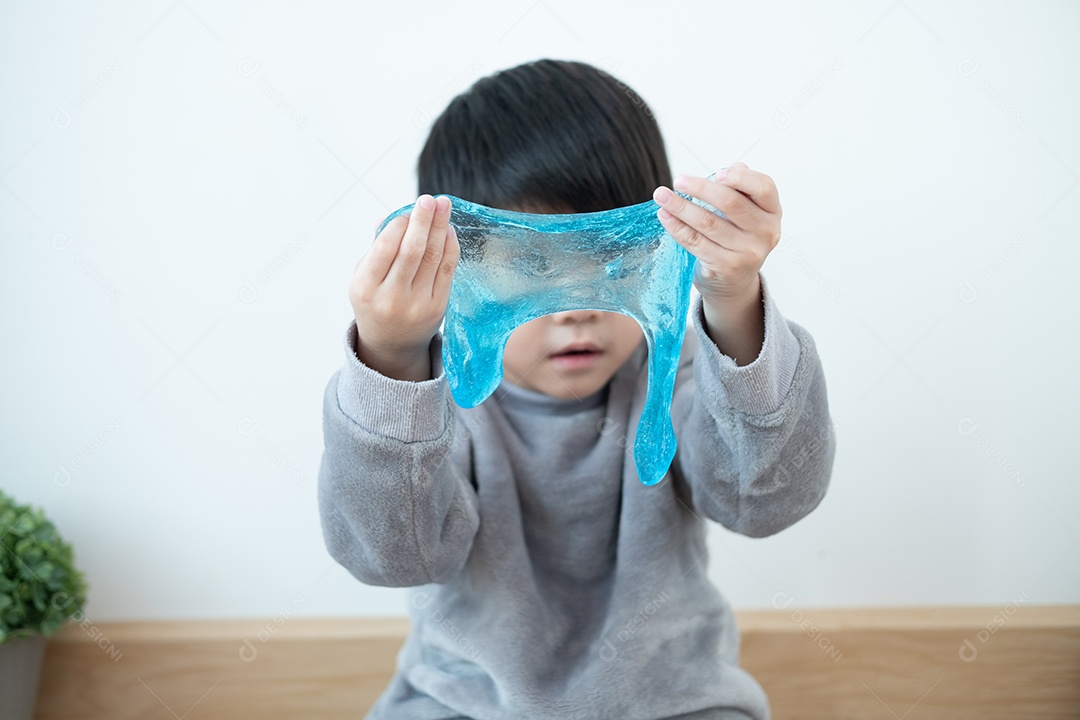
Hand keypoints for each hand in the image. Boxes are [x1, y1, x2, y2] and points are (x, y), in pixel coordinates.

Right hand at [349, 194, 458, 380]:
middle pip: (412, 251)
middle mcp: (391, 298)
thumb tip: (390, 217)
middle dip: (423, 221)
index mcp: (365, 288)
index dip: (398, 226)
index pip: (384, 250)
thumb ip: (376, 249)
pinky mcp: (437, 308)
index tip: (407, 211)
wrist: (391, 344)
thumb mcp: (364, 278)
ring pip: (432, 258)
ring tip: (444, 206)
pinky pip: (446, 271)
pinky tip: (449, 231)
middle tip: (430, 199)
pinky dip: (449, 248)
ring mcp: (416, 304)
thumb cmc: (375, 301)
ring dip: (440, 228)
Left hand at [652, 163, 781, 364]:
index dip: (741, 178)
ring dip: (681, 206)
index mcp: (772, 212)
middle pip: (731, 203)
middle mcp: (765, 232)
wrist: (735, 281)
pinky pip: (695, 241)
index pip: (764, 187)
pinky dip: (677, 226)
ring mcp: (747, 252)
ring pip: (708, 222)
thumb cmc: (737, 237)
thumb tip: (729, 169)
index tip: (717, 172)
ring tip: (662, 196)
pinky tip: (665, 216)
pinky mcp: (726, 267)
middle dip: (701, 188)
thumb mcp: (747, 212)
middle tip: (679, 180)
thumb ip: (739, 189)